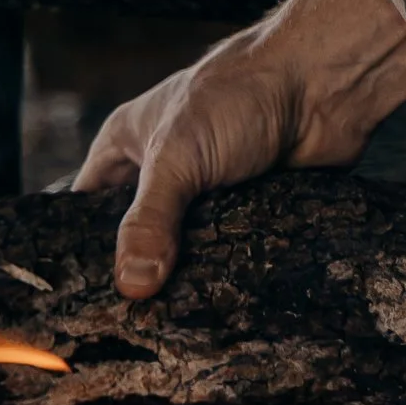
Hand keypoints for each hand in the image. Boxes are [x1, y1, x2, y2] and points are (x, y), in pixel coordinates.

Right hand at [72, 0, 405, 298]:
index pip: (84, 207)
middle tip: (133, 317)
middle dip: (137, 271)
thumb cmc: (241, 94)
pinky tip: (220, 300)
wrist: (324, 85)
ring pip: (183, 251)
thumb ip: (150, 221)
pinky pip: (226, 253)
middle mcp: (163, 170)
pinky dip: (225, 272)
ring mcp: (206, 193)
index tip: (83, 294)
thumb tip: (133, 285)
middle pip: (136, 236)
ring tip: (174, 319)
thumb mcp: (176, 157)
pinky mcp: (247, 212)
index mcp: (127, 145)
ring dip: (185, 277)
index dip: (81, 247)